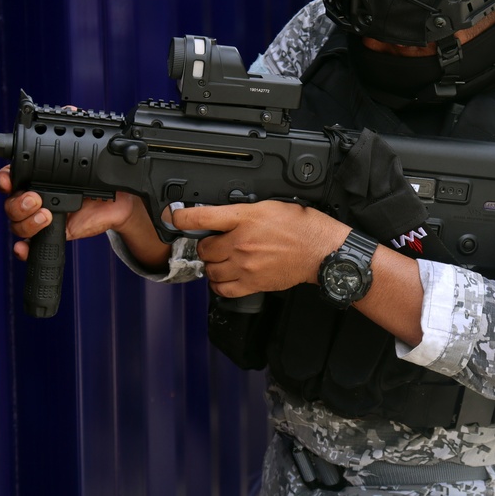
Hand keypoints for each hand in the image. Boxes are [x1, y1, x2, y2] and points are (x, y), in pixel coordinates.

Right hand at [0, 165, 148, 261]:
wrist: (117, 205)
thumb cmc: (100, 183)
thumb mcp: (87, 170)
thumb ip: (77, 163)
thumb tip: (78, 154)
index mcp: (38, 178)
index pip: (10, 177)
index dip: (4, 179)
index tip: (7, 181)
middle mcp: (35, 198)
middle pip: (10, 204)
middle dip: (18, 203)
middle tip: (35, 200)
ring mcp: (40, 218)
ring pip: (17, 224)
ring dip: (26, 222)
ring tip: (46, 216)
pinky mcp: (51, 234)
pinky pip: (30, 246)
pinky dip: (23, 249)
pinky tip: (23, 247)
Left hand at [171, 201, 349, 299]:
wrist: (320, 251)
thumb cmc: (301, 226)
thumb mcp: (270, 206)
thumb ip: (242, 212)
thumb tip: (220, 216)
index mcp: (246, 218)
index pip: (201, 217)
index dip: (181, 217)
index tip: (174, 217)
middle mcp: (242, 243)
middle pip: (203, 247)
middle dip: (206, 244)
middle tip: (215, 241)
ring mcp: (245, 266)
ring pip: (210, 269)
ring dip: (211, 264)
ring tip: (222, 259)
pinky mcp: (252, 283)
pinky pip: (222, 289)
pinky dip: (218, 284)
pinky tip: (224, 277)